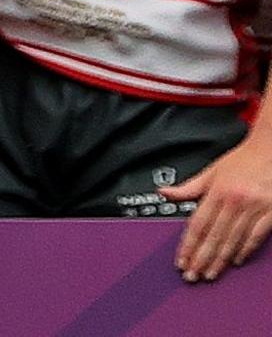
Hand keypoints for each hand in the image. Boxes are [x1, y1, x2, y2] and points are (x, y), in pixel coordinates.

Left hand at [164, 123, 271, 282]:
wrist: (271, 149)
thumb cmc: (242, 161)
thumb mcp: (212, 171)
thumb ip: (189, 187)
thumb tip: (164, 192)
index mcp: (217, 191)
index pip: (197, 224)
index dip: (188, 245)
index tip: (182, 260)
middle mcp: (234, 200)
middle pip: (213, 236)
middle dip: (201, 258)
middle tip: (192, 275)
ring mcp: (254, 207)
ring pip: (233, 239)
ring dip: (220, 260)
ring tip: (210, 273)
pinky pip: (256, 236)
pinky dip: (245, 249)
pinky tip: (236, 260)